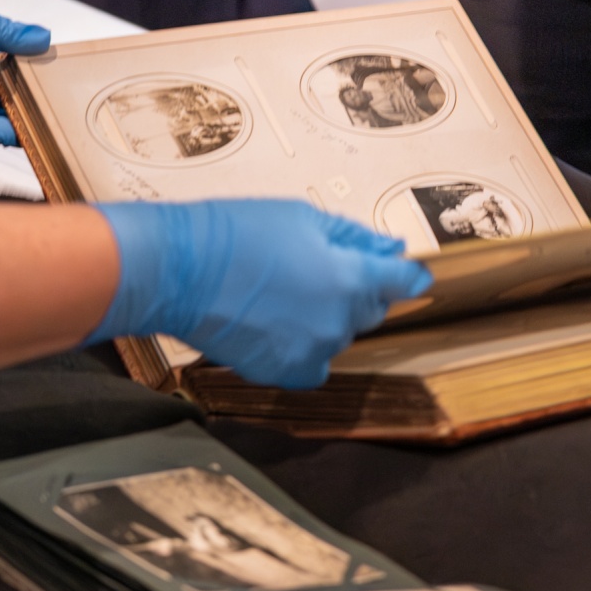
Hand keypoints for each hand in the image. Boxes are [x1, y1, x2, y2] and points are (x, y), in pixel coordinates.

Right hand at [89, 199, 431, 387]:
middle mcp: (337, 322)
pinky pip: (313, 361)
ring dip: (328, 315)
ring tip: (288, 289)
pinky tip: (280, 320)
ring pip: (340, 334)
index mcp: (348, 279)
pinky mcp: (282, 373)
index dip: (407, 274)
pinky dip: (305, 344)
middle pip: (370, 309)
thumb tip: (389, 249)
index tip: (410, 272)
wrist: (180, 270)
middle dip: (357, 288)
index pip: (402, 282)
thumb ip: (353, 238)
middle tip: (321, 264)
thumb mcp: (303, 218)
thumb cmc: (237, 234)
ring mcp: (310, 352)